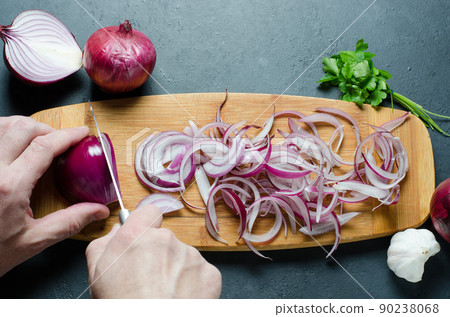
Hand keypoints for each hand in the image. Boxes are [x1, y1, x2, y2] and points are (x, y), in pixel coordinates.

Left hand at [0, 116, 109, 276]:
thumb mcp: (33, 241)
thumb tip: (98, 211)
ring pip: (1, 125)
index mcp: (10, 187)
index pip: (44, 146)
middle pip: (22, 128)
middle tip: (59, 141)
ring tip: (36, 138)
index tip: (81, 133)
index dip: (68, 135)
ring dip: (23, 126)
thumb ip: (69, 222)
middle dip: (47, 129)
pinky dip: (3, 131)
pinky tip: (11, 142)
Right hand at [86, 205, 221, 297]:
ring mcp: (191, 255)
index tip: (144, 239)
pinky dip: (194, 284)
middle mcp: (166, 240)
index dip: (147, 225)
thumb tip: (118, 228)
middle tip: (150, 280)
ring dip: (177, 271)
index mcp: (136, 236)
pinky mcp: (209, 273)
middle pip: (166, 239)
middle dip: (160, 255)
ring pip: (184, 257)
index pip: (149, 212)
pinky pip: (201, 273)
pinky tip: (181, 298)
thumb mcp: (97, 272)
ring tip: (165, 294)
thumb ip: (105, 242)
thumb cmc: (121, 304)